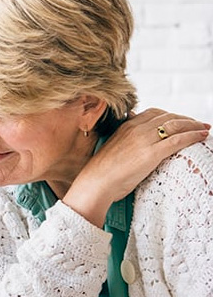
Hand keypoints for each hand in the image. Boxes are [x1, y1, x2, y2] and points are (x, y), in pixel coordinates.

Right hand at [64, 108, 209, 226]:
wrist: (95, 183)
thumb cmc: (102, 172)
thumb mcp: (114, 148)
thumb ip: (125, 140)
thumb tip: (134, 141)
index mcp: (126, 126)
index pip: (154, 113)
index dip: (171, 115)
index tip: (181, 120)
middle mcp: (136, 129)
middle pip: (168, 116)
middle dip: (186, 119)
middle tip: (199, 124)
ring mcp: (143, 140)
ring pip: (175, 125)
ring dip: (193, 125)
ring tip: (204, 129)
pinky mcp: (151, 154)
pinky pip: (177, 140)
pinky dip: (192, 136)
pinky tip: (202, 136)